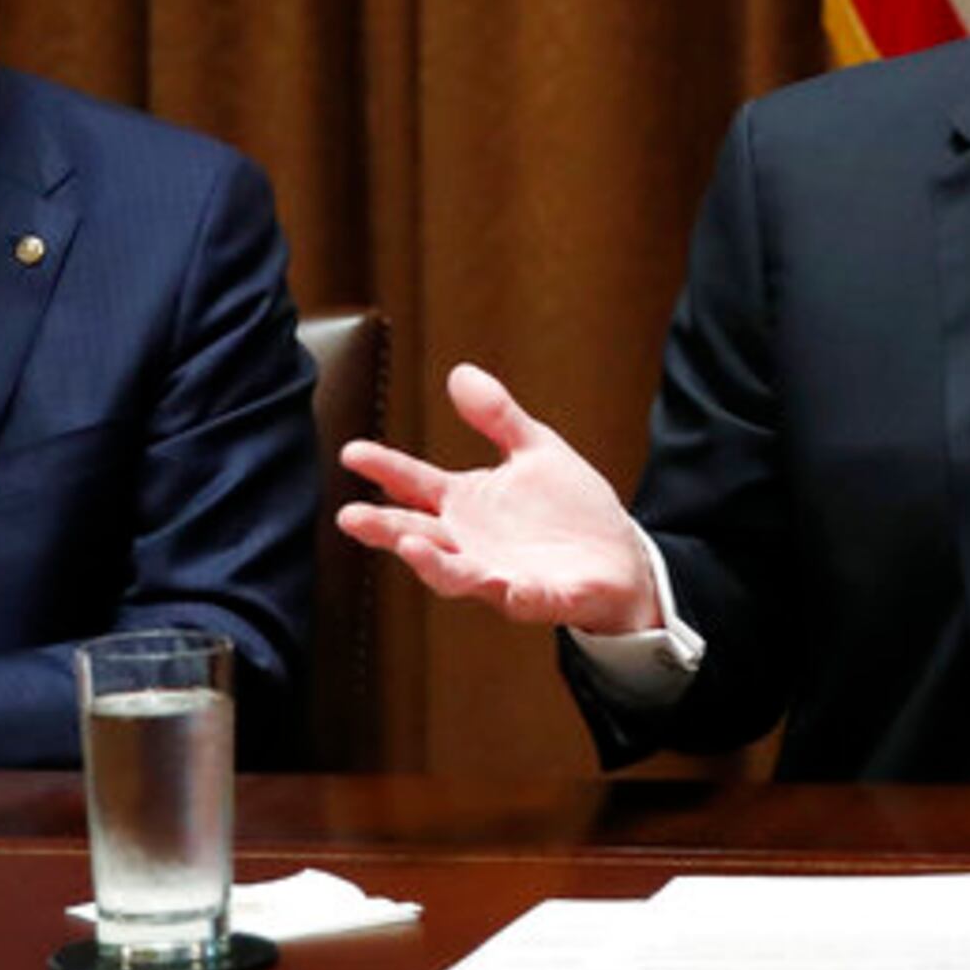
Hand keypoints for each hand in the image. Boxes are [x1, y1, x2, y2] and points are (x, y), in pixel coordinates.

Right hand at [336, 362, 659, 632]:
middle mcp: (473, 542)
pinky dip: (508, 590)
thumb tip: (459, 373)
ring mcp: (501, 573)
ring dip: (430, 563)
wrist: (620, 560)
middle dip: (384, 528)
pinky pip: (519, 596)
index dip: (384, 468)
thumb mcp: (535, 450)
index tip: (352, 452)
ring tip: (407, 544)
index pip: (415, 484)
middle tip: (348, 516)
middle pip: (418, 533)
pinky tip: (500, 582)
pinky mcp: (538, 597)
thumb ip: (497, 417)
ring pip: (455, 573)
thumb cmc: (569, 510)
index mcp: (468, 503)